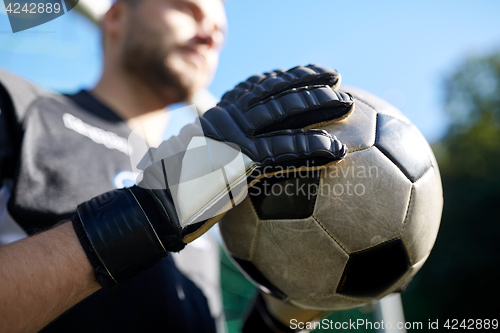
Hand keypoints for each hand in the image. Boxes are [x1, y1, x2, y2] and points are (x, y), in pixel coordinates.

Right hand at [73, 65, 353, 286]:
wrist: (157, 208)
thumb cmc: (179, 190)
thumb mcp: (201, 159)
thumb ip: (226, 149)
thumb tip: (249, 158)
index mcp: (218, 114)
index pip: (257, 85)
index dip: (286, 76)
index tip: (309, 73)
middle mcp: (225, 117)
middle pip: (274, 90)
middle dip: (307, 81)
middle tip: (336, 79)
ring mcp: (231, 136)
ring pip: (282, 112)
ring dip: (316, 105)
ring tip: (346, 104)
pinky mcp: (238, 160)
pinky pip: (282, 150)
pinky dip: (311, 147)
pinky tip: (334, 149)